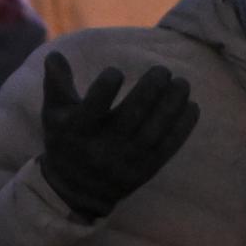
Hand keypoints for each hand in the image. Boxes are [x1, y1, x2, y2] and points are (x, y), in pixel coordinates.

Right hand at [37, 52, 199, 220]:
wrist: (76, 190)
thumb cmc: (65, 142)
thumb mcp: (54, 115)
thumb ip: (56, 84)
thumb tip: (55, 54)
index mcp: (77, 131)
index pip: (92, 107)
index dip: (105, 86)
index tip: (116, 72)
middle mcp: (101, 148)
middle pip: (130, 117)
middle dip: (150, 91)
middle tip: (162, 70)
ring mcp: (125, 162)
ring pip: (154, 132)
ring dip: (171, 106)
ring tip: (181, 83)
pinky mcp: (143, 172)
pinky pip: (167, 148)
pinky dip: (182, 127)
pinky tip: (191, 106)